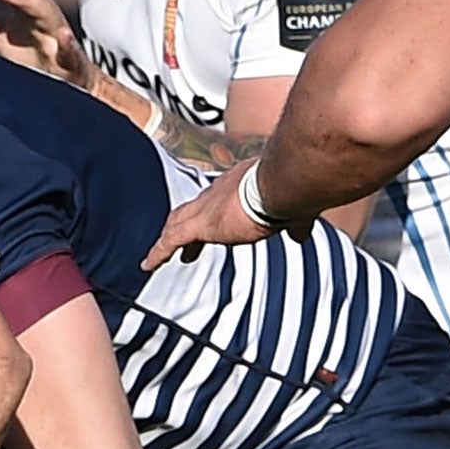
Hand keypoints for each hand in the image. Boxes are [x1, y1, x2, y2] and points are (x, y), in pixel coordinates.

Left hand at [0, 0, 93, 88]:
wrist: (67, 82)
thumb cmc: (34, 54)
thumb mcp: (0, 35)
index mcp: (24, 4)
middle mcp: (40, 12)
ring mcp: (55, 33)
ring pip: (43, 9)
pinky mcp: (70, 59)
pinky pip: (71, 49)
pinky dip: (67, 43)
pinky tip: (63, 36)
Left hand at [142, 160, 312, 270]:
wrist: (284, 183)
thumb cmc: (293, 190)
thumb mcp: (294, 209)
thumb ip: (296, 222)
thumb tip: (301, 234)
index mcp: (239, 184)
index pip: (218, 199)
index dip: (212, 213)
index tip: (212, 224)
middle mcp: (218, 191)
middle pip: (191, 209)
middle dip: (183, 226)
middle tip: (180, 243)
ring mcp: (205, 208)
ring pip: (176, 224)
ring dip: (167, 240)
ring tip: (156, 256)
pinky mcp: (199, 225)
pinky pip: (170, 241)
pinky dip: (158, 253)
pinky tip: (147, 265)